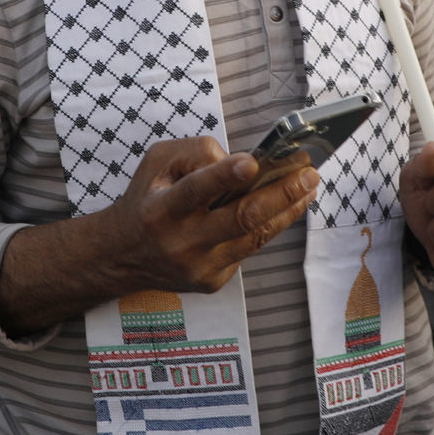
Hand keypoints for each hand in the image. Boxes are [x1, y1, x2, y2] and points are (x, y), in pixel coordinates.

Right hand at [108, 136, 321, 297]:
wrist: (125, 255)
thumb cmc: (148, 199)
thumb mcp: (158, 163)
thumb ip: (196, 153)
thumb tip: (241, 163)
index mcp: (161, 210)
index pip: (195, 191)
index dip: (223, 176)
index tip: (252, 162)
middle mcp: (181, 242)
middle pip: (240, 218)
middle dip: (280, 193)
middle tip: (307, 173)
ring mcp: (200, 266)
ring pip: (255, 237)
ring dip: (288, 210)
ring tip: (308, 187)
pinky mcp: (213, 280)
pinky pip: (248, 249)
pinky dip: (269, 226)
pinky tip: (286, 208)